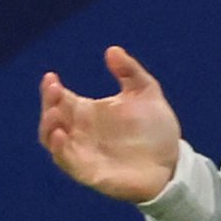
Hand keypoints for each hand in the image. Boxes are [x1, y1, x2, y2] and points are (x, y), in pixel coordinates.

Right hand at [38, 46, 181, 202]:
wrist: (172, 162)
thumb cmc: (155, 129)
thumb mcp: (146, 93)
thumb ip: (130, 72)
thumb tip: (112, 49)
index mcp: (88, 112)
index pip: (61, 98)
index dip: (51, 89)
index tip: (51, 76)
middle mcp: (80, 131)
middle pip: (52, 116)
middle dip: (48, 103)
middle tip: (54, 90)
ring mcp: (82, 152)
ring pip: (52, 139)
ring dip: (49, 126)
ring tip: (54, 112)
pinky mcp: (88, 171)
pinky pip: (66, 161)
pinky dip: (60, 149)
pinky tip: (62, 135)